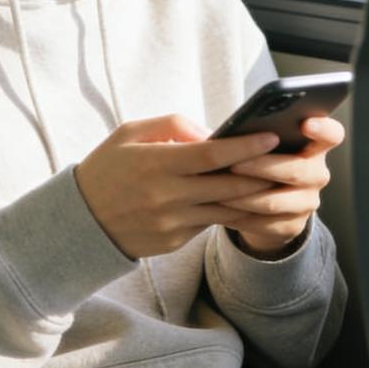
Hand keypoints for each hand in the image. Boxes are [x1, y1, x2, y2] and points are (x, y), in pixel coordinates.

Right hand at [74, 115, 282, 258]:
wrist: (81, 221)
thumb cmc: (107, 167)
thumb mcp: (130, 133)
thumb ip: (171, 125)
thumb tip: (211, 133)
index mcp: (156, 164)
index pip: (211, 156)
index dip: (244, 147)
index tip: (269, 136)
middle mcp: (167, 196)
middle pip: (228, 186)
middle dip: (262, 173)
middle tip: (288, 160)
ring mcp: (172, 223)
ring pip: (226, 211)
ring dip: (255, 198)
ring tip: (279, 182)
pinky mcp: (175, 242)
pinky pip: (210, 224)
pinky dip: (230, 212)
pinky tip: (248, 201)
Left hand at [217, 115, 343, 255]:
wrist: (258, 200)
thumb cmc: (252, 156)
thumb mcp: (252, 139)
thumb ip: (242, 130)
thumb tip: (206, 135)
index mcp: (312, 144)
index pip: (331, 134)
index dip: (322, 128)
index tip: (304, 123)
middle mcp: (316, 173)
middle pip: (299, 170)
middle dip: (264, 166)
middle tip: (235, 162)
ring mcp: (307, 202)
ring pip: (277, 201)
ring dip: (245, 195)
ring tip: (217, 189)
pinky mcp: (291, 226)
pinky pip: (265, 223)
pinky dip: (240, 215)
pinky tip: (218, 208)